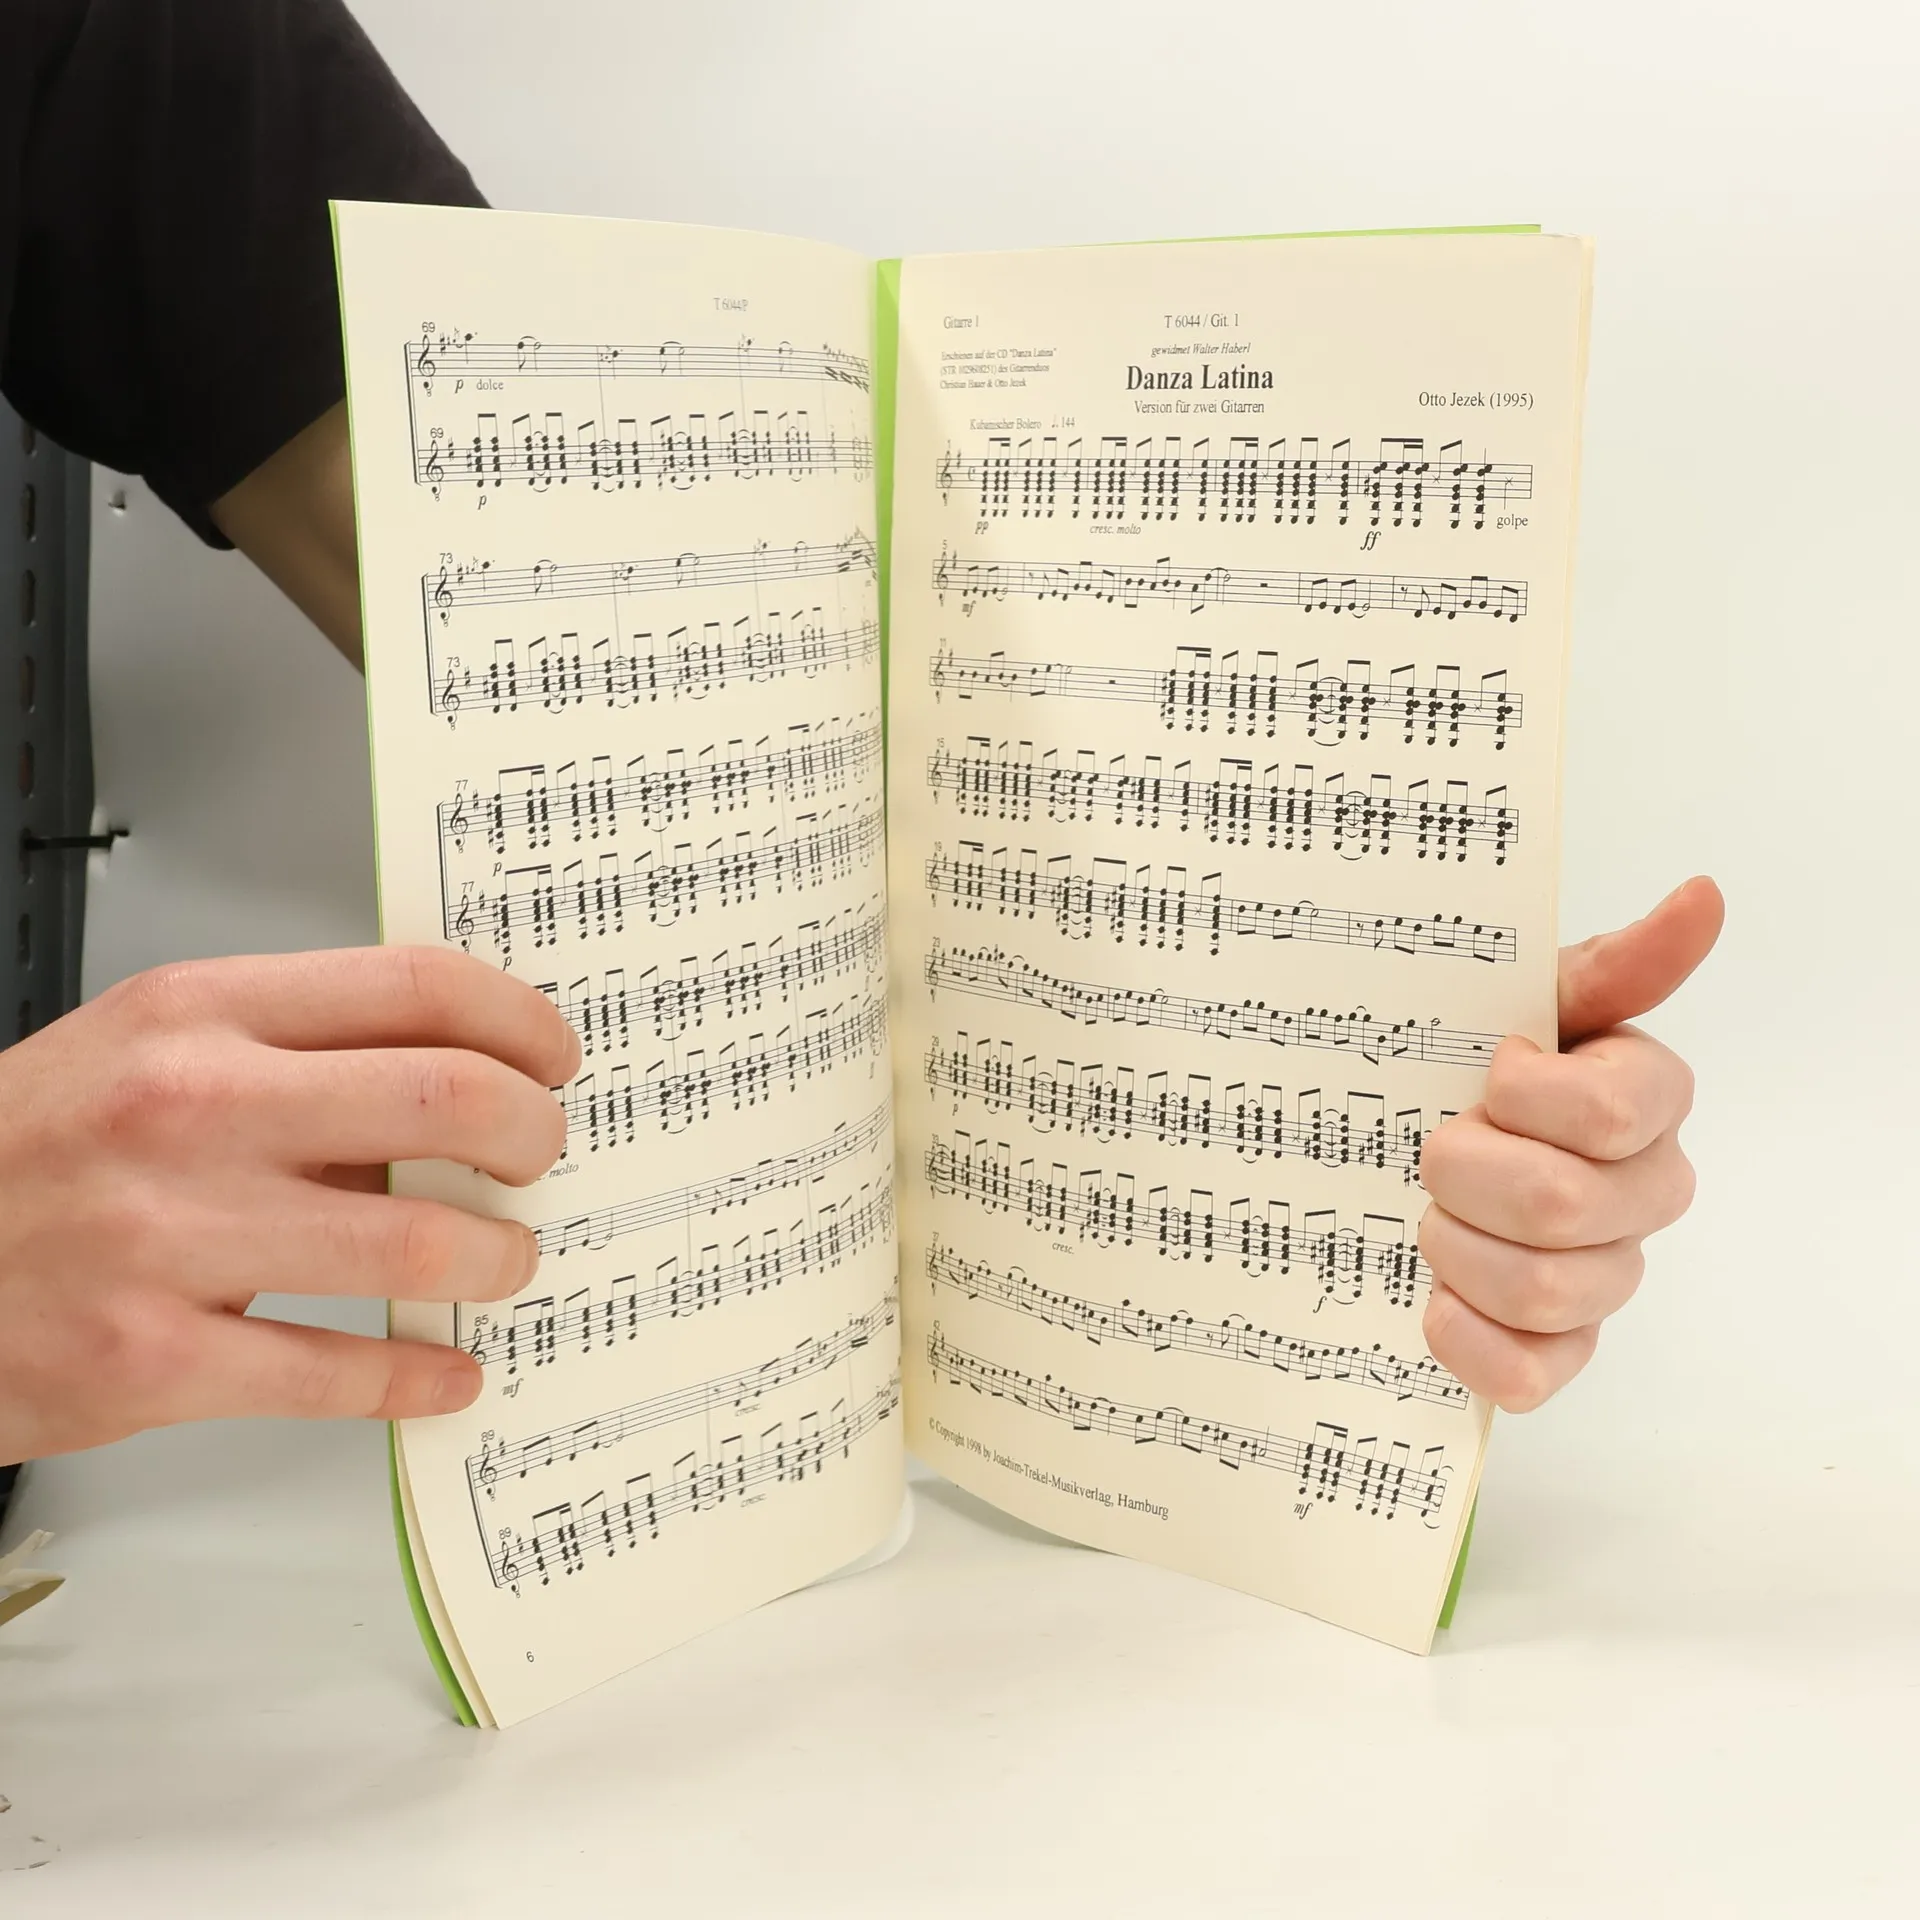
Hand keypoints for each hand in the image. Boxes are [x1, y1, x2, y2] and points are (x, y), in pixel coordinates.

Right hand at [0, 949, 578, 1463]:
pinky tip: (447, 1370)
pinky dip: (419, 1375)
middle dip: (533, 1132)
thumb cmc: (26, 1155)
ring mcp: (171, 1238)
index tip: (554, 1056)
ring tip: (503, 1261)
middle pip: (449, 1097)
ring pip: (418, 1240)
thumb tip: (450, 1085)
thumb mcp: (145, 1054)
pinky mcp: (153, 1360)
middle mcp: (192, 1110)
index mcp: (199, 1016)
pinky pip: (337, 1372)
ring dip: (496, 1256)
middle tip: (542, 1156)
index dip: (519, 1019)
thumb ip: (290, 1058)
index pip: (416, 985)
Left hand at [1418, 877, 1724, 1411]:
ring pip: (1543, 1289)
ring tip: (1432, 1211)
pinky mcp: (1557, 1346)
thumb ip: (1617, 961)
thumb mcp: (1531, 994)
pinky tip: (1436, 1297)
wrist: (1416, 1123)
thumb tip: (1701, 898)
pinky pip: (1531, 1375)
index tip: (1490, 1071)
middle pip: (1561, 1206)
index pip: (1612, 1113)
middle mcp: (1644, 1191)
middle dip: (1467, 1171)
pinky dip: (1469, 1338)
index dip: (1527, 1097)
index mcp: (1648, 1099)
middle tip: (1438, 1146)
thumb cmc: (1477, 1057)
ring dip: (1456, 1245)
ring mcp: (1606, 1274)